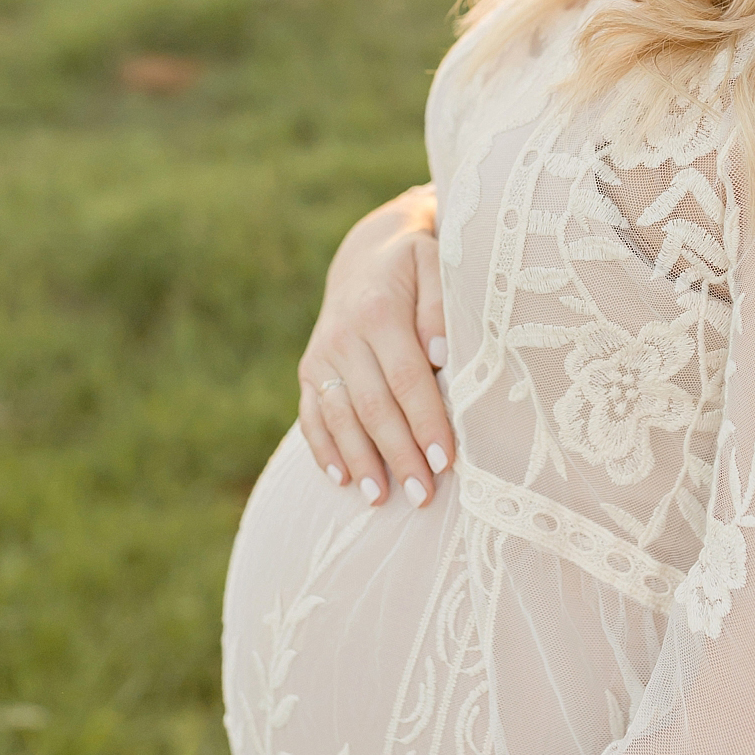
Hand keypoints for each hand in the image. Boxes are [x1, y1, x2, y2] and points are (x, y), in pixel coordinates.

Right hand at [298, 183, 452, 509]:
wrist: (367, 255)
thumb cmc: (417, 268)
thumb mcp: (436, 264)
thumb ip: (440, 306)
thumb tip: (441, 353)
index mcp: (379, 311)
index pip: (407, 378)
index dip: (426, 422)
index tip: (446, 461)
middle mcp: (343, 336)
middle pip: (373, 407)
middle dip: (398, 455)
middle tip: (423, 496)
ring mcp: (321, 356)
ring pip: (339, 418)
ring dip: (361, 462)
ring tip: (382, 499)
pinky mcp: (308, 370)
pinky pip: (312, 416)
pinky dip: (324, 450)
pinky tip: (342, 480)